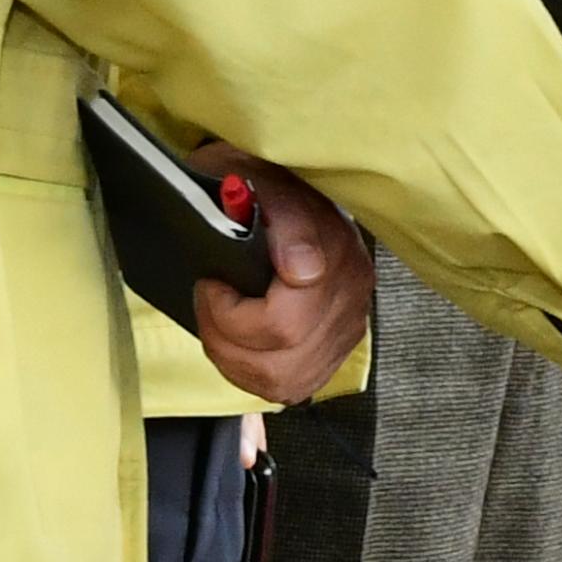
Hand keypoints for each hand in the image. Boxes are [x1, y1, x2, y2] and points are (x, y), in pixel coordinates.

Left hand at [185, 149, 371, 407]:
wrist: (273, 184)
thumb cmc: (250, 181)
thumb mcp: (249, 174)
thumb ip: (281, 214)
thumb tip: (302, 269)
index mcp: (335, 246)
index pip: (283, 320)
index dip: (231, 314)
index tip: (211, 281)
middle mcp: (351, 288)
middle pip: (280, 358)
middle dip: (226, 336)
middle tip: (209, 299)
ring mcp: (348, 321)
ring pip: (283, 380)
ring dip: (236, 360)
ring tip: (220, 323)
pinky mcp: (338, 345)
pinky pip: (294, 386)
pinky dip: (255, 373)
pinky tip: (242, 343)